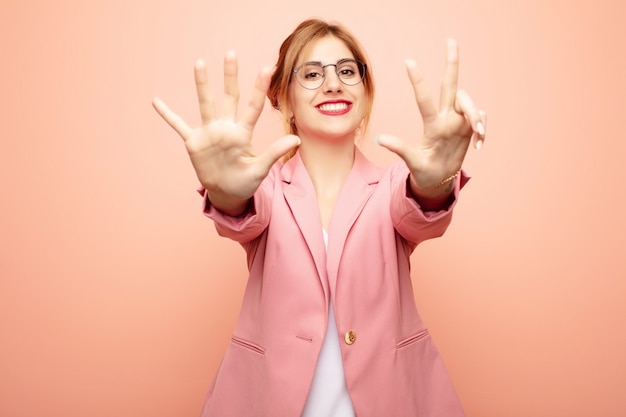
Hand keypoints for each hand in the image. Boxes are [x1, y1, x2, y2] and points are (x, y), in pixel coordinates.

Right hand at [152, 51, 299, 211]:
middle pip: (229, 97)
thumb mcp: (261, 170)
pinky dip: (167, 115)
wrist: (227, 193)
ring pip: (205, 104)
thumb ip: (274, 153)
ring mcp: (209, 133)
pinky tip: (156, 101)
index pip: (253, 107)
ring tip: (200, 62)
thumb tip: (296, 139)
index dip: (259, 88)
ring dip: (202, 84)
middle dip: (230, 76)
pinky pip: (178, 125)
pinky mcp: (194, 142)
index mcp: (243, 134)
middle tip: (231, 53)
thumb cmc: (245, 181)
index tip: (267, 67)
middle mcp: (226, 128)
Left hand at [377, 39, 486, 193]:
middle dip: (452, 63)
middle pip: (450, 85)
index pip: (424, 99)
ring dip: (475, 116)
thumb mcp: (412, 162)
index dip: (418, 81)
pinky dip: (482, 129)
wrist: (438, 181)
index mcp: (431, 125)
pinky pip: (481, 119)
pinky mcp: (470, 129)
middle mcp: (445, 118)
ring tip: (477, 134)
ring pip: (469, 104)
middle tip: (451, 40)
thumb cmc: (423, 171)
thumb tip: (379, 140)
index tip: (408, 61)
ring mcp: (458, 122)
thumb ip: (400, 149)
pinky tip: (478, 143)